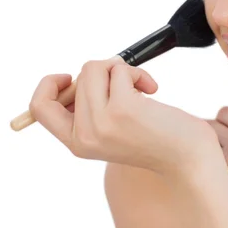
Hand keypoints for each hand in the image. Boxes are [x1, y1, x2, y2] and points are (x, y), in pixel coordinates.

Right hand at [28, 57, 220, 177]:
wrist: (188, 159)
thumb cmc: (157, 139)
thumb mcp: (113, 130)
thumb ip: (92, 109)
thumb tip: (83, 73)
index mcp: (76, 143)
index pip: (39, 108)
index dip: (50, 84)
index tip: (71, 76)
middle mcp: (83, 135)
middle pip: (77, 78)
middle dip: (104, 72)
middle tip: (127, 85)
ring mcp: (101, 122)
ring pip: (95, 68)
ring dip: (122, 70)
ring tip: (141, 89)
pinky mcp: (123, 108)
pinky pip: (120, 69)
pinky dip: (138, 73)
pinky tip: (152, 89)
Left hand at [207, 107, 227, 227]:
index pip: (226, 112)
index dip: (224, 121)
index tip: (226, 132)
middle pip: (210, 124)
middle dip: (212, 132)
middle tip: (218, 147)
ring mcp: (226, 164)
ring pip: (202, 143)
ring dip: (205, 147)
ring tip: (213, 160)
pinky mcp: (216, 182)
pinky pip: (200, 164)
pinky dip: (201, 165)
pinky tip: (210, 175)